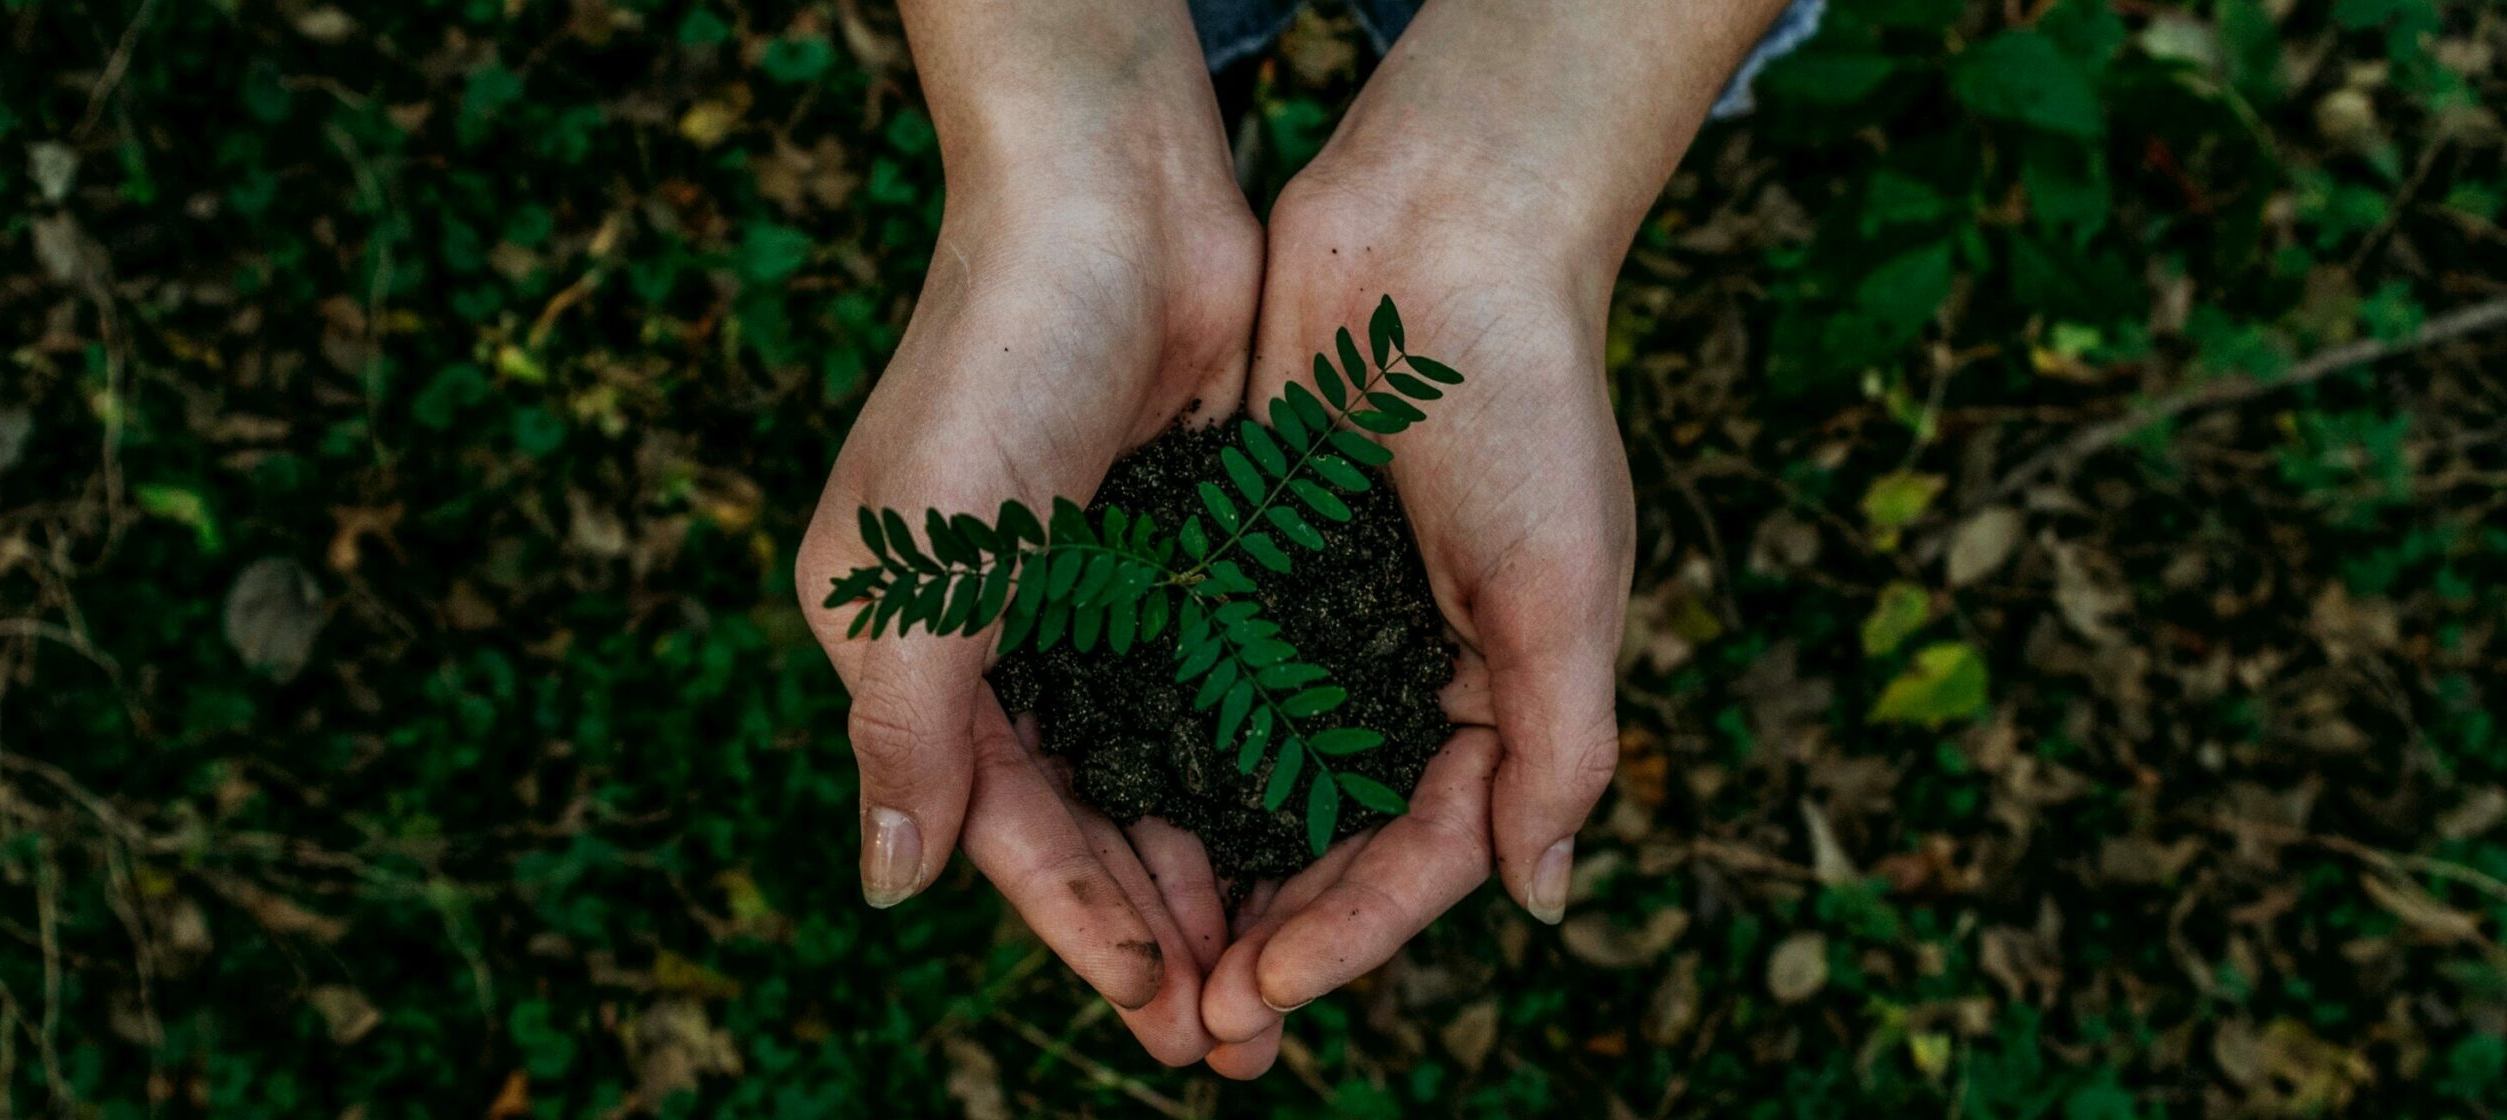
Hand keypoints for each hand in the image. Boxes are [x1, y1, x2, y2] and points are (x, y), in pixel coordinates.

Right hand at [793, 18, 1260, 1056]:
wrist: (1111, 202)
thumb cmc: (994, 371)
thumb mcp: (923, 565)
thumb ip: (907, 730)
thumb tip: (887, 887)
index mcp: (916, 648)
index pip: (1002, 824)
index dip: (1078, 922)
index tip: (1161, 1005)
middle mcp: (1005, 638)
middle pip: (1088, 819)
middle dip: (1158, 929)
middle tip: (1237, 1035)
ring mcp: (1103, 600)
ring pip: (1162, 772)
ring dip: (1215, 871)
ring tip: (1281, 968)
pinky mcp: (1188, 558)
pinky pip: (1223, 694)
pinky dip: (1258, 770)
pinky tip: (1313, 837)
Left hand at [1195, 174, 1634, 1075]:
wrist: (1441, 232)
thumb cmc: (1525, 405)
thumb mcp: (1566, 587)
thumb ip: (1559, 747)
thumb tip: (1540, 901)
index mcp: (1496, 697)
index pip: (1422, 854)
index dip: (1349, 934)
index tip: (1262, 993)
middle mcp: (1404, 676)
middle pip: (1331, 843)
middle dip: (1269, 937)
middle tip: (1192, 1027)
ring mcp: (1320, 625)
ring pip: (1254, 783)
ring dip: (1206, 873)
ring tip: (1142, 959)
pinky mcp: (1247, 566)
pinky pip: (1200, 685)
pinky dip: (1161, 754)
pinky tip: (1103, 814)